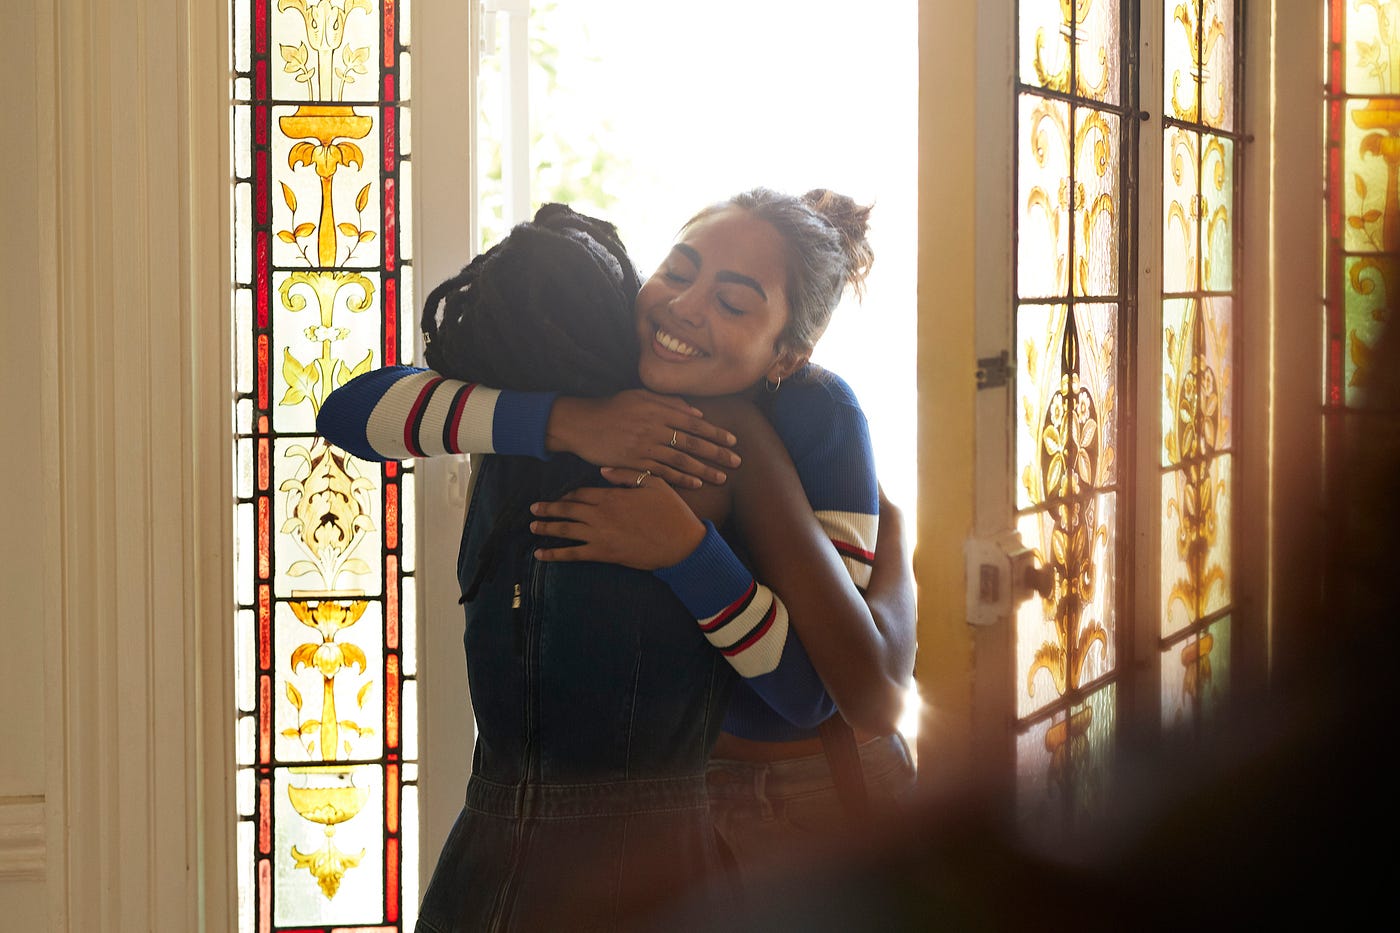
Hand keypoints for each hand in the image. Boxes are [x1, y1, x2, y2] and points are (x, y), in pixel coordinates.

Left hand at [529, 467, 706, 569]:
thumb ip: (627, 474)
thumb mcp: (654, 483)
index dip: (568, 494)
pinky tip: (540, 554)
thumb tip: (603, 469)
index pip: (581, 493)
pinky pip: (573, 554)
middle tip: (533, 508)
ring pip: (565, 529)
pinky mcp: (604, 554)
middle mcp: (601, 514)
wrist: (681, 544)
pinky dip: (555, 554)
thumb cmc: (672, 512)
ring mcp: (600, 535)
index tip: (560, 496)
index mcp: (612, 495)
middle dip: (548, 508)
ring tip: (532, 527)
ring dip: (546, 527)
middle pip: (568, 509)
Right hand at [545, 391, 740, 487]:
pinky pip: (663, 472)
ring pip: (681, 460)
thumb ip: (669, 402)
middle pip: (693, 442)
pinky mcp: (634, 462)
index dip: (715, 433)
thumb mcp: (640, 395)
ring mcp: (645, 446)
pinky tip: (696, 484)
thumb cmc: (612, 407)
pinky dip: (681, 479)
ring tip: (722, 477)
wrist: (582, 423)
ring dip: (704, 469)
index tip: (733, 441)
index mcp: (658, 409)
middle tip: (737, 461)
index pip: (694, 422)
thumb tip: (696, 411)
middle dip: (717, 453)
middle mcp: (655, 427)